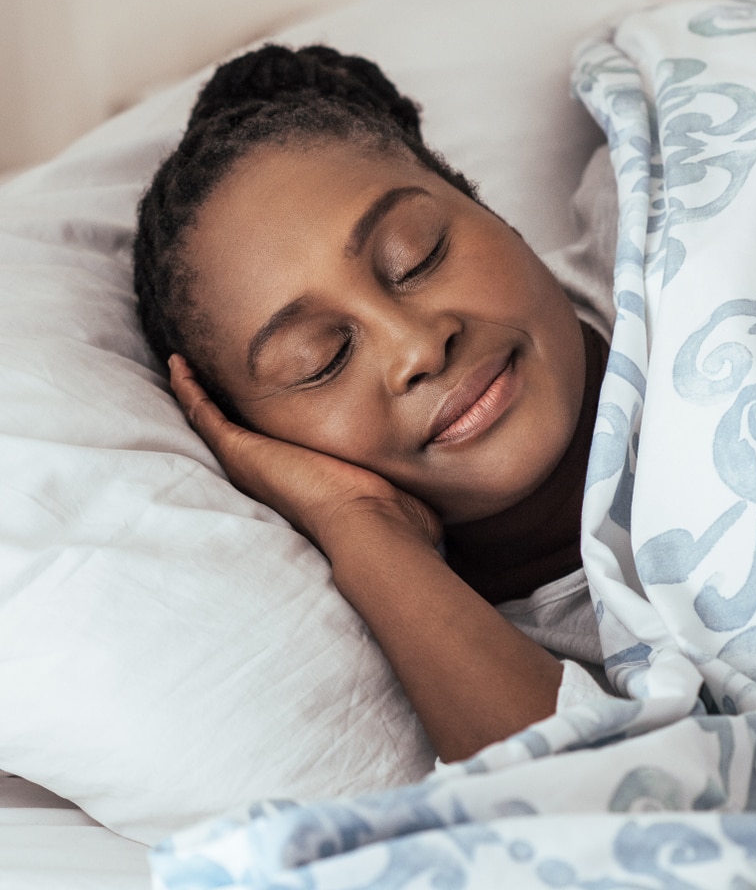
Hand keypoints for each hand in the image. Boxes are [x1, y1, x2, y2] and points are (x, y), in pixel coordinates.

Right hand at [168, 354, 441, 551]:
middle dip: (225, 401)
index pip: (280, 442)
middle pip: (239, 431)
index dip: (268, 420)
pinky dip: (188, 388)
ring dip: (199, 392)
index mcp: (305, 476)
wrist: (371, 527)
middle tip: (209, 372)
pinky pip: (203, 414)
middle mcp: (272, 470)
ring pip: (213, 421)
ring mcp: (253, 460)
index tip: (262, 394)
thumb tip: (445, 481)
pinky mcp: (241, 451)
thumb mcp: (399, 480)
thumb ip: (410, 473)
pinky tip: (176, 363)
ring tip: (183, 363)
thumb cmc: (392, 515)